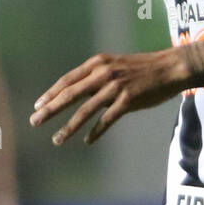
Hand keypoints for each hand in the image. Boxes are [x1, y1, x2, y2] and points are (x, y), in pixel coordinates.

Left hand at [29, 49, 186, 145]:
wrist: (169, 68)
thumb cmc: (141, 69)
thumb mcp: (114, 65)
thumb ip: (96, 77)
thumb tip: (76, 92)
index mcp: (97, 64)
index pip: (67, 80)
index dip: (51, 94)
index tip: (37, 106)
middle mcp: (103, 73)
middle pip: (70, 94)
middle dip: (50, 109)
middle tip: (34, 121)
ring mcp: (115, 87)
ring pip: (85, 110)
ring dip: (69, 127)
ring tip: (57, 139)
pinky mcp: (128, 100)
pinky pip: (107, 119)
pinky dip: (96, 131)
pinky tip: (87, 141)